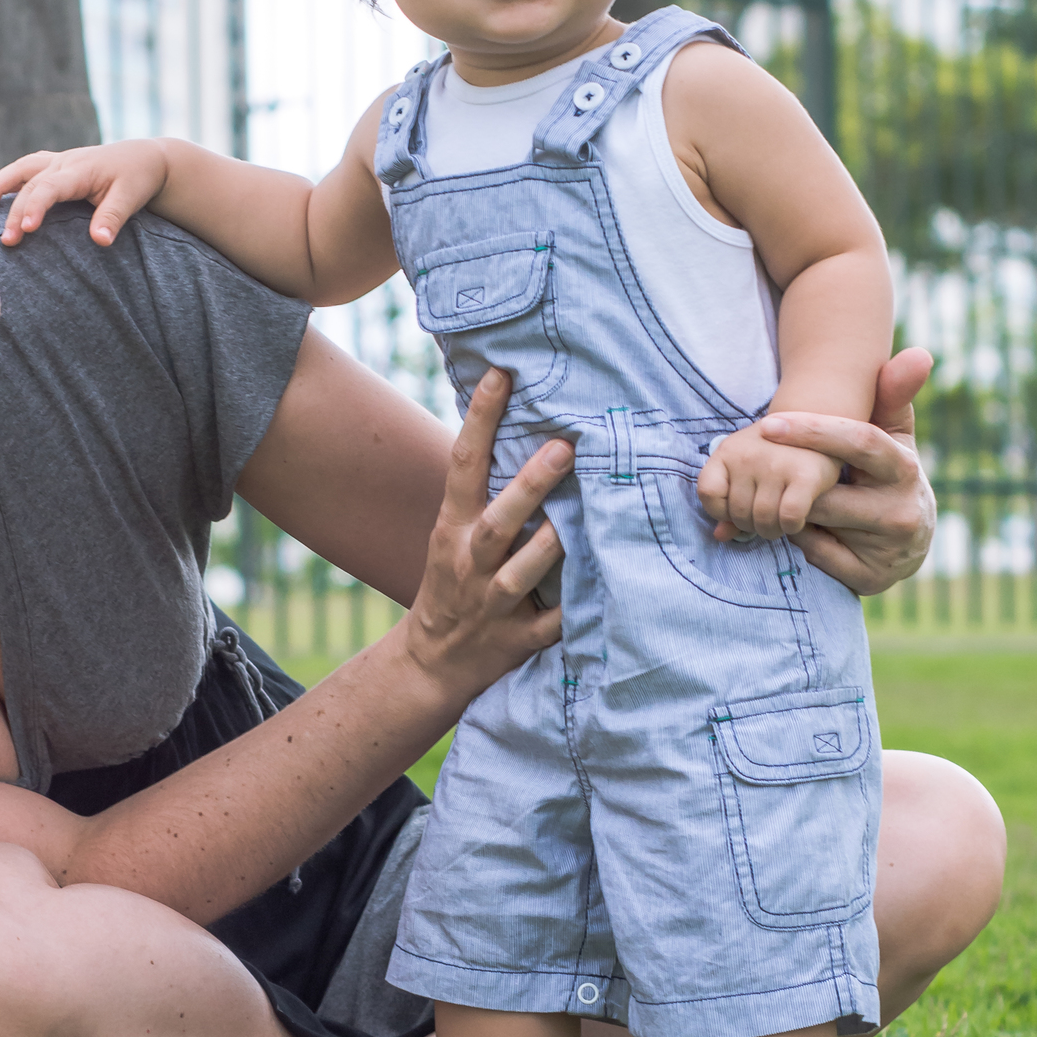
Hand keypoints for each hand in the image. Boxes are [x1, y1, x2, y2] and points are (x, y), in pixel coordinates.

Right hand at [0, 139, 167, 246]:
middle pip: (29, 185)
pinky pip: (25, 170)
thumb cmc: (137, 178)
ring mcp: (56, 161)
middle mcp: (62, 162)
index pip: (50, 188)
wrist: (144, 158)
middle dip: (14, 212)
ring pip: (20, 170)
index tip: (26, 230)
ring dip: (0, 186)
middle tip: (7, 242)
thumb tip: (101, 242)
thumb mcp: (130, 198)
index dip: (35, 207)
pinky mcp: (55, 166)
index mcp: (79, 170)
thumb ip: (113, 218)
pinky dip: (9, 181)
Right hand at [403, 368, 571, 702]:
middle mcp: (468, 562)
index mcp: (452, 527)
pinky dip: (572, 610)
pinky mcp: (515, 641)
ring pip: (521, 573)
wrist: (432, 663)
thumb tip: (523, 419)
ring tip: (585, 513)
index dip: (480, 419)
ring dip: (550, 546)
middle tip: (566, 447)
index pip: (463, 464)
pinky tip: (604, 589)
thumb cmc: (455, 578)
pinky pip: (549, 625)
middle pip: (498, 522)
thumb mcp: (453, 530)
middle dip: (530, 486)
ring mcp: (491, 604)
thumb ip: (484, 487)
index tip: (502, 374)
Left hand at [698, 425, 841, 541]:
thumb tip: (720, 535)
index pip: (708, 494)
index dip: (721, 510)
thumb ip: (729, 502)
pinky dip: (791, 527)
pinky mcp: (804, 476)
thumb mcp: (746, 469)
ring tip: (780, 522)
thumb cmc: (776, 453)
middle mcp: (748, 456)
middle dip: (752, 526)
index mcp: (727, 451)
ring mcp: (775, 465)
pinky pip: (789, 517)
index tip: (740, 508)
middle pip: (738, 514)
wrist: (818, 426)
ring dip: (772, 530)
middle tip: (766, 519)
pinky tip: (796, 520)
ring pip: (763, 520)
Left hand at [754, 348, 935, 594]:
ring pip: (815, 524)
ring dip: (793, 510)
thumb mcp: (893, 436)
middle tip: (768, 473)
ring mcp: (889, 549)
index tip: (768, 424)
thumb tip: (919, 354)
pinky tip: (808, 529)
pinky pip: (816, 555)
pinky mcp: (872, 579)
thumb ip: (892, 395)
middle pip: (826, 492)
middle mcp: (902, 509)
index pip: (859, 442)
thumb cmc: (889, 474)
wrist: (911, 540)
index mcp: (905, 468)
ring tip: (792, 499)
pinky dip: (804, 541)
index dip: (813, 432)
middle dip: (792, 483)